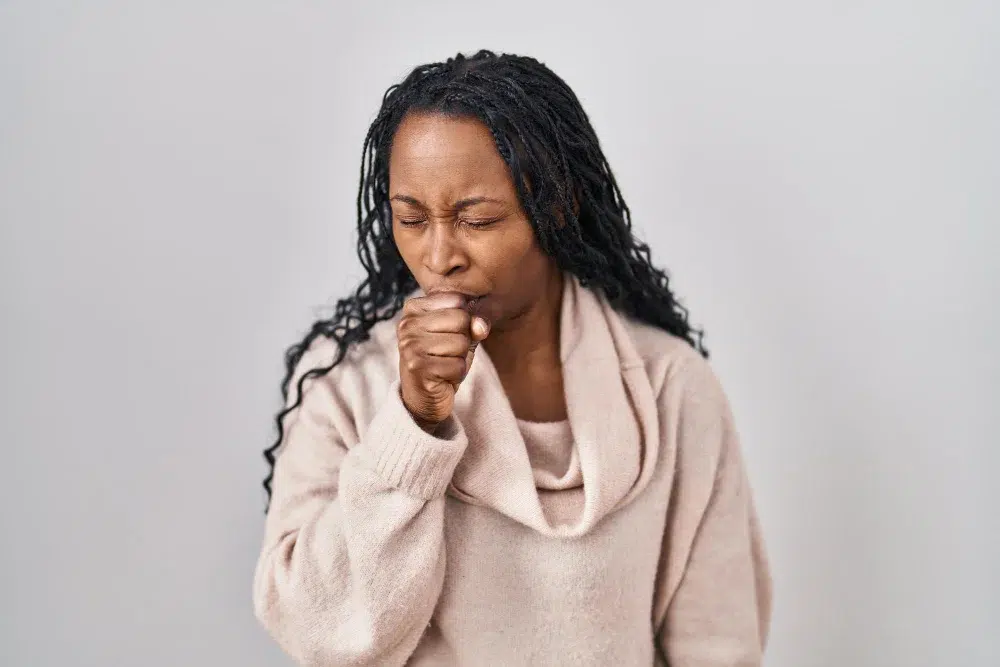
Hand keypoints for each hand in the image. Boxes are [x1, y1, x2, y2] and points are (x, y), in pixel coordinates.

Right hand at [397, 292, 490, 430]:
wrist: (423, 397)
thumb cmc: (442, 359)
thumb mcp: (460, 334)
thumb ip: (473, 322)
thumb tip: (480, 326)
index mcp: (414, 308)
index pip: (458, 300)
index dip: (464, 320)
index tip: (449, 334)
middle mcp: (407, 324)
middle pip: (461, 319)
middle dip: (463, 340)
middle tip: (447, 352)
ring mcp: (410, 346)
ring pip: (461, 343)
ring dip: (460, 358)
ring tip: (444, 364)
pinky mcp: (417, 368)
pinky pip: (458, 366)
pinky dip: (457, 374)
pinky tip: (442, 377)